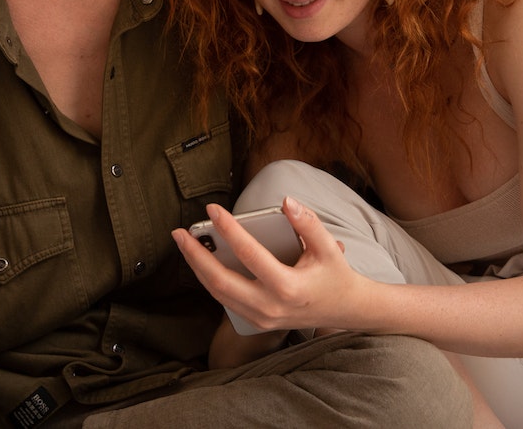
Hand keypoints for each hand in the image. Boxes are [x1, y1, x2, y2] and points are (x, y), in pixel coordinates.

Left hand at [172, 196, 365, 334]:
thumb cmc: (335, 275)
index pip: (249, 254)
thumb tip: (287, 201)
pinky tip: (201, 261)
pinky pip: (225, 301)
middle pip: (221, 282)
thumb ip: (308, 223)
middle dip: (196, 256)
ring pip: (217, 294)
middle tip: (179, 233)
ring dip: (197, 268)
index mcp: (288, 287)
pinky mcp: (256, 321)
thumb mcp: (329, 247)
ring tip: (184, 244)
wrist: (344, 311)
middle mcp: (270, 307)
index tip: (212, 209)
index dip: (228, 229)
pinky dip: (209, 280)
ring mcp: (260, 318)